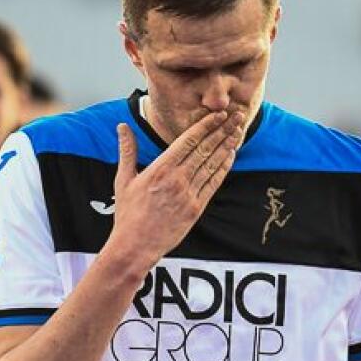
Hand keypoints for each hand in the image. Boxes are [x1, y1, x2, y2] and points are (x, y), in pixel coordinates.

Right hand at [104, 111, 244, 273]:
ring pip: (212, 164)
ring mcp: (189, 194)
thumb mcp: (123, 179)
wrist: (135, 245)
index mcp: (160, 169)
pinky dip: (223, 168)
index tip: (218, 114)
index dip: (206, 126)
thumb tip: (122, 126)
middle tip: (237, 116)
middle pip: (205, 149)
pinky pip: (213, 183)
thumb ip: (127, 150)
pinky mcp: (196, 208)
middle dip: (222, 130)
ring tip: (239, 131)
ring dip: (227, 145)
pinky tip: (231, 155)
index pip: (188, 141)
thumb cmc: (127, 214)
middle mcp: (177, 179)